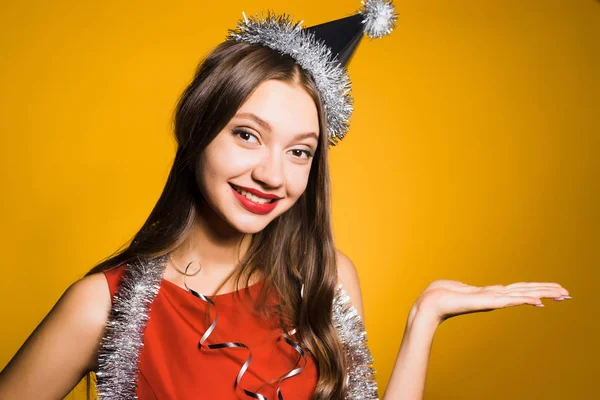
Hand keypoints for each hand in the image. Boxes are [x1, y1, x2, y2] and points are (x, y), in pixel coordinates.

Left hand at [413, 280, 570, 324]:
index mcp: (490, 293)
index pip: (518, 290)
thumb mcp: (460, 288)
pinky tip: (538, 300)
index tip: (554, 290)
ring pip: (521, 295)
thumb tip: (473, 289)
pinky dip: (524, 300)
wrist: (429, 304)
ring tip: (561, 294)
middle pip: (525, 292)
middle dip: (546, 291)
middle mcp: (494, 297)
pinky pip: (508, 300)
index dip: (536, 289)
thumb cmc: (440, 295)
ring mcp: (490, 300)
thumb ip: (471, 289)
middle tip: (568, 293)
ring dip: (542, 293)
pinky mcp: (484, 302)